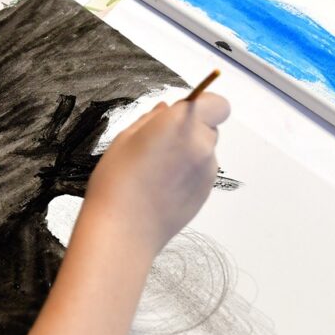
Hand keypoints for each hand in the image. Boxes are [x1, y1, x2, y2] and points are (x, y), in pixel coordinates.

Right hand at [81, 90, 230, 255]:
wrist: (124, 230)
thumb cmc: (117, 182)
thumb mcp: (125, 139)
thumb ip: (151, 120)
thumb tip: (166, 110)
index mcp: (180, 123)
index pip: (217, 104)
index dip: (204, 105)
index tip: (184, 111)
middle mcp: (201, 145)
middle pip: (211, 127)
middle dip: (193, 129)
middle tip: (162, 142)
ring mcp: (207, 171)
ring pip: (206, 151)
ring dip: (190, 153)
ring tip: (158, 169)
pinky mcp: (206, 192)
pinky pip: (202, 173)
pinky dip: (189, 174)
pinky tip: (164, 185)